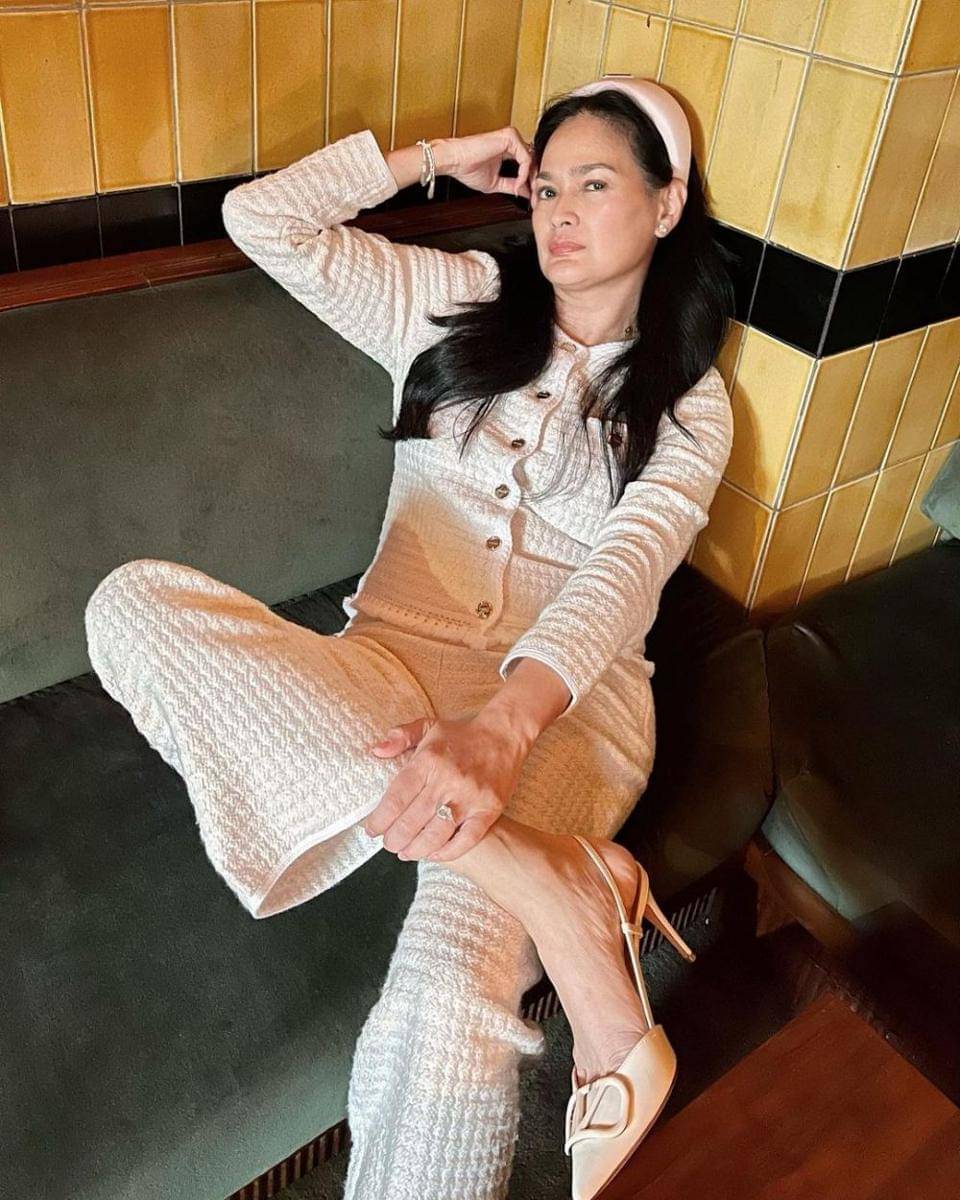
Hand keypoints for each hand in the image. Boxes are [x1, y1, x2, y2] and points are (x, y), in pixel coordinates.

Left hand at [362, 712, 531, 861]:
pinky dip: (448, 852)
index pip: (396, 797)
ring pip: (436, 834)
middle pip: (412, 821)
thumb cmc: (462, 733)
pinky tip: (434, 854)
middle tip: (389, 844)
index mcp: (428, 760)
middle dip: (394, 839)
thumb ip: (400, 736)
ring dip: (416, 849)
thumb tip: (376, 751)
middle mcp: (447, 780)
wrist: (505, 733)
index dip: (379, 819)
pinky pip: (467, 839)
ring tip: (406, 852)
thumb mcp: (428, 725)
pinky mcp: (489, 809)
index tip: (371, 830)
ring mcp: (469, 797)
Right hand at [443, 126, 534, 201]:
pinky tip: (517, 184)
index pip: (526, 164)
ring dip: (530, 178)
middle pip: (532, 160)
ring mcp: (511, 137)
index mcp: (508, 149)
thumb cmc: (468, 168)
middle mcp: (511, 141)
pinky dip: (523, 173)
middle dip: (534, 180)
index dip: (529, 181)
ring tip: (525, 192)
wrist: (455, 161)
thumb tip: (526, 193)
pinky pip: (525, 158)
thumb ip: (512, 185)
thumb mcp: (496, 183)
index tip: (531, 196)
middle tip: (534, 197)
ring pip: (531, 159)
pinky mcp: (510, 137)